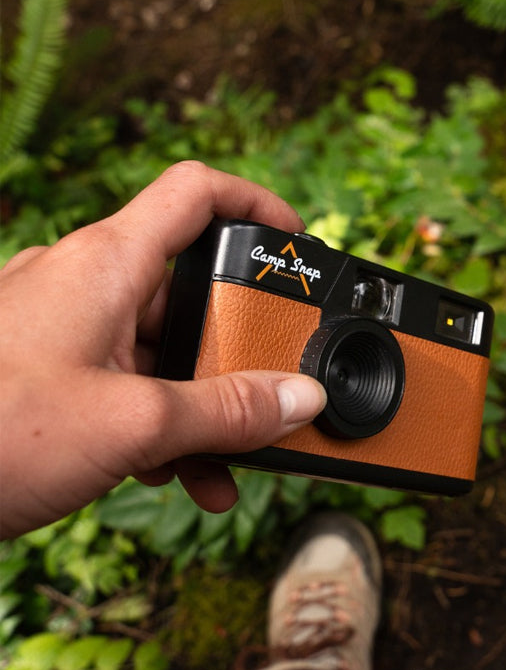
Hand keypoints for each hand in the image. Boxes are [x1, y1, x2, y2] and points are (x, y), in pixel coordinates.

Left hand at [0, 162, 326, 538]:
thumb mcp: (133, 426)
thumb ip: (225, 413)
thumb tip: (298, 398)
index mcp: (106, 265)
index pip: (195, 195)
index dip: (255, 207)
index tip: (295, 243)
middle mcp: (83, 284)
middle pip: (188, 296)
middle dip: (235, 357)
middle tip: (266, 401)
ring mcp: (60, 328)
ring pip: (157, 352)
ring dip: (199, 408)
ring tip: (224, 465)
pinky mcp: (44, 371)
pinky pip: (122, 382)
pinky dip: (157, 423)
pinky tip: (171, 474)